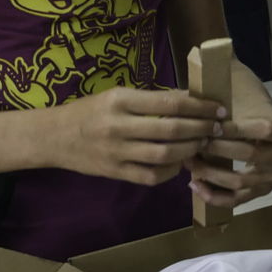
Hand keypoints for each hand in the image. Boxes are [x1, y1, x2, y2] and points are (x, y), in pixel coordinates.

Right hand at [54, 87, 220, 186]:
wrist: (54, 136)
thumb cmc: (90, 111)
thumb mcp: (117, 96)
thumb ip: (150, 100)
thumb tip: (190, 99)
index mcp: (120, 100)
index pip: (169, 103)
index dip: (198, 107)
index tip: (217, 109)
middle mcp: (119, 126)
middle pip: (171, 130)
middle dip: (201, 129)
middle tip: (217, 128)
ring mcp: (116, 152)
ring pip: (164, 155)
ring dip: (190, 150)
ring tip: (202, 144)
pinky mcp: (115, 172)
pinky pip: (151, 176)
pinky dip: (170, 172)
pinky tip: (180, 164)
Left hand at [188, 114, 271, 209]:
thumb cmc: (257, 115)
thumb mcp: (249, 105)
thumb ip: (230, 111)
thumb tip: (201, 111)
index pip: (262, 130)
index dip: (235, 129)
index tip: (210, 125)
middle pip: (248, 155)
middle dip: (216, 149)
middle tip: (194, 142)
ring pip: (239, 182)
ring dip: (210, 173)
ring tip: (189, 163)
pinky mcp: (261, 192)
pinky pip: (236, 200)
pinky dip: (213, 196)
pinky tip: (195, 185)